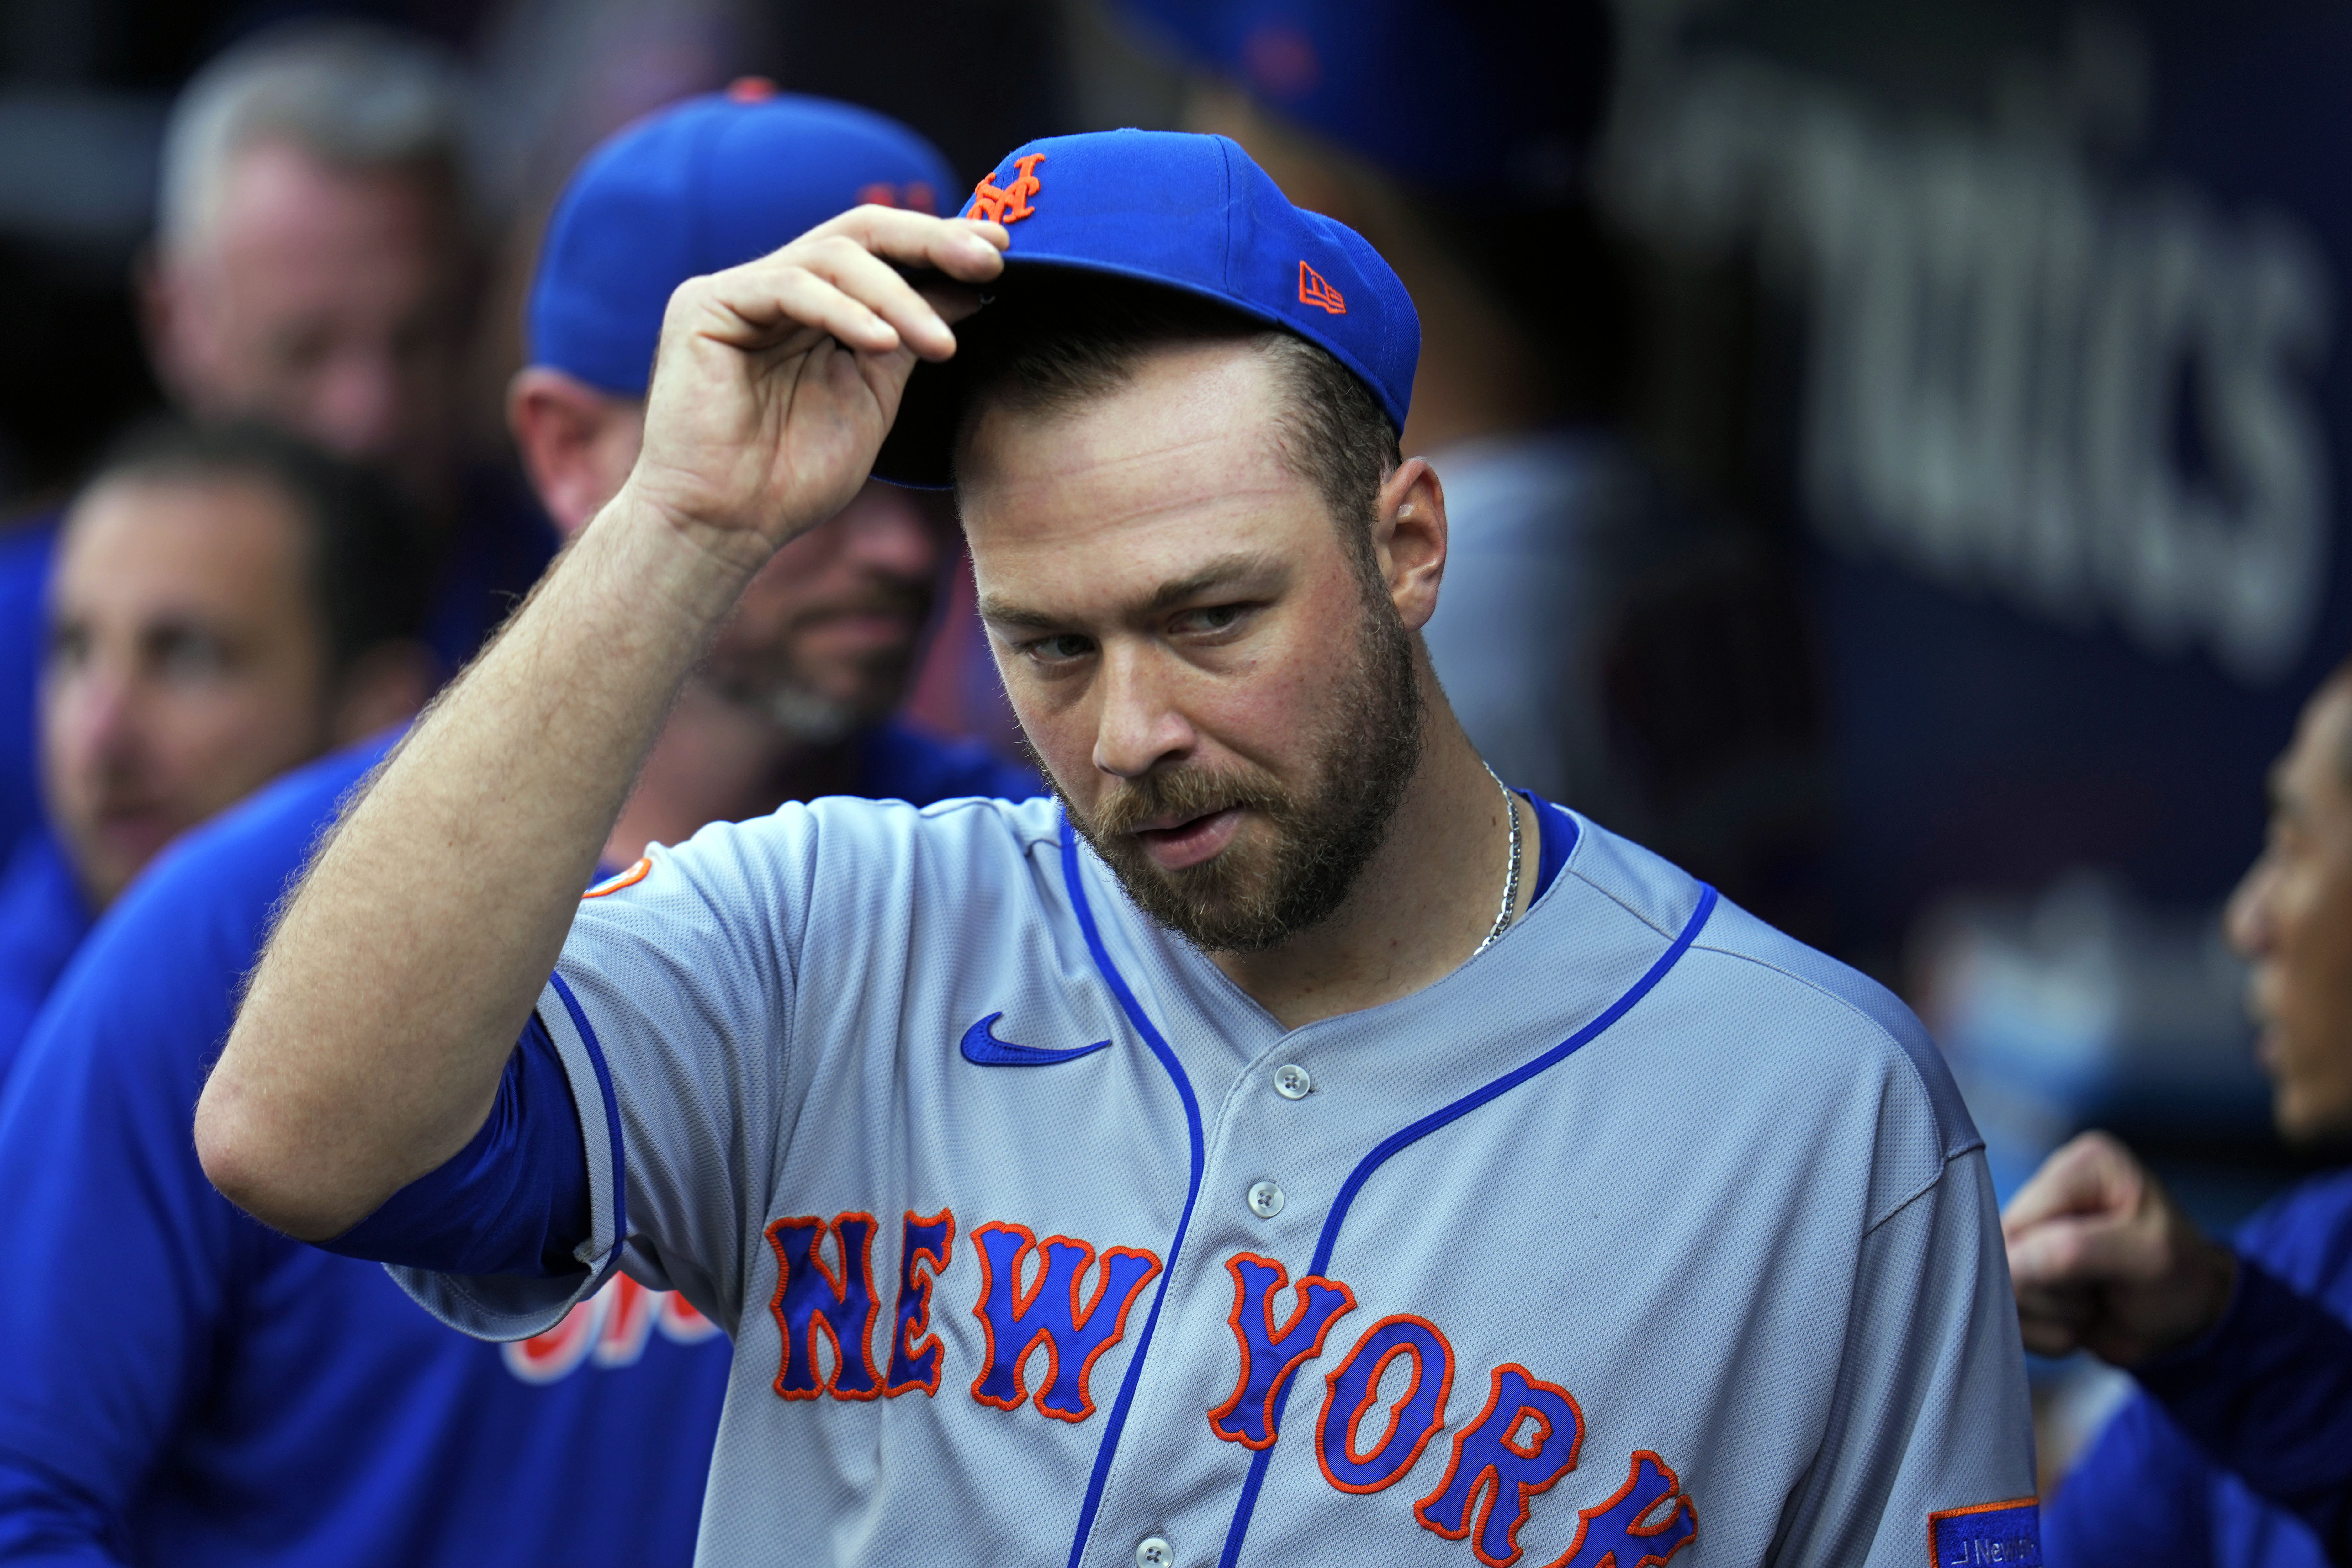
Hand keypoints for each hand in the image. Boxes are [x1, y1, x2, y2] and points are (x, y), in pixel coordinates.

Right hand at [618, 205, 1006, 574]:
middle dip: (932, 242)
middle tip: (991, 263)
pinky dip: (842, 311)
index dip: (941, 243)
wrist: (728, 525)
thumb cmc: (795, 474)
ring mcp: (738, 290)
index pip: (883, 250)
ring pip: (833, 256)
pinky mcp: (705, 305)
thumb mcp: (875, 395)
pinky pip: (788, 287)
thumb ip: (912, 336)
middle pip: (861, 232)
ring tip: (940, 345)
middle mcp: (776, 284)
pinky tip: (884, 342)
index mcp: (815, 304)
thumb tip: (973, 287)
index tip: (1004, 252)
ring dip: (898, 296)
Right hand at [2003, 1130, 2237, 1365]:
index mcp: (2081, 1167)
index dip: (2041, 1261)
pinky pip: (2009, 1314)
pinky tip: (2079, 1320)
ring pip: (2000, 1288)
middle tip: (2098, 1294)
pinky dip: (2045, 1332)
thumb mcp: (2146, 1257)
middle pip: (2002, 1254)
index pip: (2020, 1219)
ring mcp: (2033, 1235)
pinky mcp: (2024, 1272)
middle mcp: (2049, 1192)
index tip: (2094, 1279)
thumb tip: (2005, 1264)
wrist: (2188, 1325)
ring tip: (2094, 1305)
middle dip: (2051, 1291)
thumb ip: (2073, 1252)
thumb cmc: (2181, 1279)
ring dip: (2052, 1315)